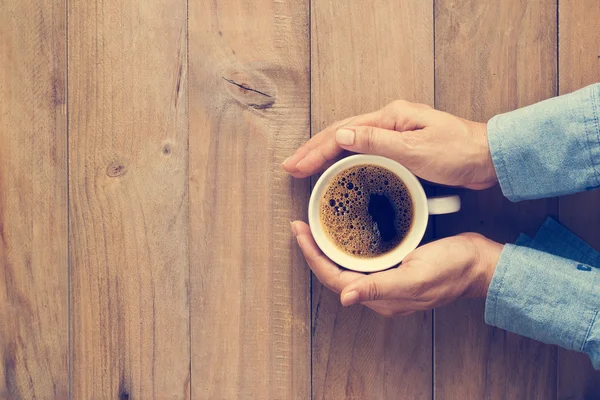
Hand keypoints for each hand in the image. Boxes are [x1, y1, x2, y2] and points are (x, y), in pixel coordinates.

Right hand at [282, 100, 496, 189]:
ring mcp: (395, 134)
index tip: (295, 165)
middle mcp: (389, 122)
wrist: (489, 158)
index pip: (343, 133)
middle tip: (291, 167)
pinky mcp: (402, 148)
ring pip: (351, 143)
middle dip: (313, 151)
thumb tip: (341, 136)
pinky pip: (365, 152)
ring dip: (326, 155)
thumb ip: (376, 142)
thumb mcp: (416, 149)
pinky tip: (338, 171)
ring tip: (305, 168)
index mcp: (390, 118)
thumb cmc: (459, 152)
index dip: (316, 150)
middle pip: (342, 135)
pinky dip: (346, 161)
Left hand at [290, 221, 501, 316]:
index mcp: (381, 297)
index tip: (299, 232)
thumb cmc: (452, 269)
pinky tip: (343, 232)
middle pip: (335, 273)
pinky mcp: (395, 266)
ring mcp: (387, 280)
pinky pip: (362, 259)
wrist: (478, 263)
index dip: (313, 257)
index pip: (334, 278)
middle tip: (300, 226)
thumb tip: (345, 297)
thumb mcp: (415, 275)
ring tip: (313, 228)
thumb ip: (380, 287)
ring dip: (327, 248)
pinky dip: (347, 245)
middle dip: (314, 251)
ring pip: (347, 265)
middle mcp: (380, 292)